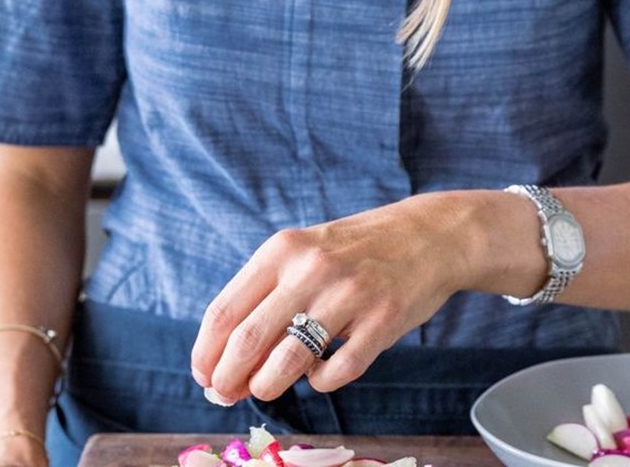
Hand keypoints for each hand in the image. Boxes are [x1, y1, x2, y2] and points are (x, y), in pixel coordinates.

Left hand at [191, 193, 475, 402]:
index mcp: (282, 249)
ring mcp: (349, 294)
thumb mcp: (303, 254)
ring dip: (267, 386)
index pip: (224, 312)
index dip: (206, 354)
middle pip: (247, 341)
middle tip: (227, 394)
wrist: (426, 235)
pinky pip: (336, 373)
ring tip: (267, 387)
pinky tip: (320, 372)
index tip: (203, 376)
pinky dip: (319, 382)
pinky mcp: (382, 320)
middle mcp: (311, 268)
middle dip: (228, 380)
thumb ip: (265, 298)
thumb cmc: (352, 251)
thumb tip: (221, 362)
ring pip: (286, 363)